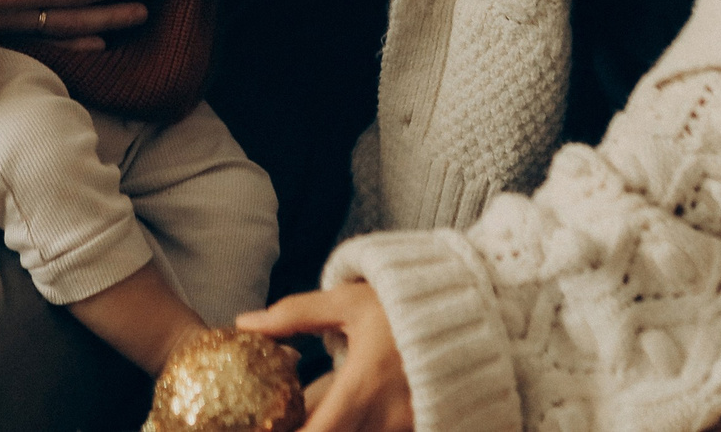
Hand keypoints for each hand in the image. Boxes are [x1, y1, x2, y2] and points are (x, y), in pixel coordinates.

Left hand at [238, 283, 410, 431]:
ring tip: (316, 412)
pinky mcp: (423, 427)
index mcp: (364, 386)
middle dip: (310, 430)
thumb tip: (245, 323)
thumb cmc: (406, 304)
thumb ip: (294, 314)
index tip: (264, 427)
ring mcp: (408, 428)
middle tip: (284, 420)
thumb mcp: (348, 301)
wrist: (475, 312)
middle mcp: (388, 418)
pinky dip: (357, 426)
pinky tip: (345, 412)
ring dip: (335, 426)